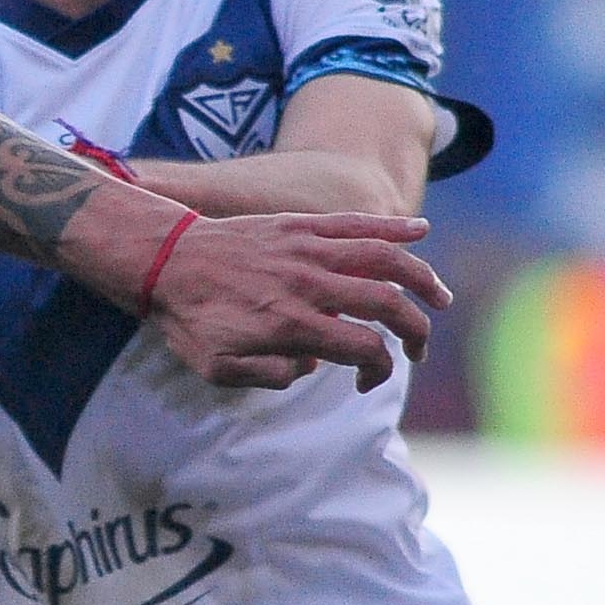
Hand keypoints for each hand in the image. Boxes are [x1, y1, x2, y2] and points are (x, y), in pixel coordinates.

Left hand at [143, 211, 445, 390]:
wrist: (163, 260)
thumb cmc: (189, 319)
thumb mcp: (218, 369)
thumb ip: (270, 374)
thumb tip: (313, 365)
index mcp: (293, 324)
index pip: (364, 348)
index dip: (380, 369)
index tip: (368, 380)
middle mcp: (309, 285)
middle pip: (387, 304)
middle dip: (415, 330)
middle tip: (418, 348)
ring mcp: (308, 250)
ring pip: (383, 259)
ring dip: (421, 278)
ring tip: (441, 297)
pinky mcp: (300, 225)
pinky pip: (355, 223)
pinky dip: (392, 226)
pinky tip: (420, 230)